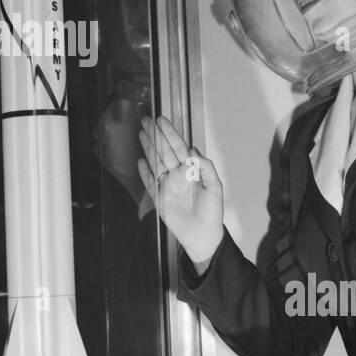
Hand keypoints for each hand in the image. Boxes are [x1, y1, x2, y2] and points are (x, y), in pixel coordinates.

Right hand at [136, 115, 223, 265]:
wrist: (203, 234)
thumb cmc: (212, 212)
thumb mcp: (215, 187)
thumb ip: (206, 167)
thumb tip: (194, 151)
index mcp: (191, 170)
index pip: (178, 147)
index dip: (170, 134)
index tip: (161, 121)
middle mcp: (177, 174)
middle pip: (164, 151)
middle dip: (155, 135)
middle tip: (146, 120)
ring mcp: (167, 185)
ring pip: (155, 162)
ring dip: (148, 148)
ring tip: (141, 133)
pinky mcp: (159, 197)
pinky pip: (150, 182)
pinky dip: (144, 172)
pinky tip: (140, 161)